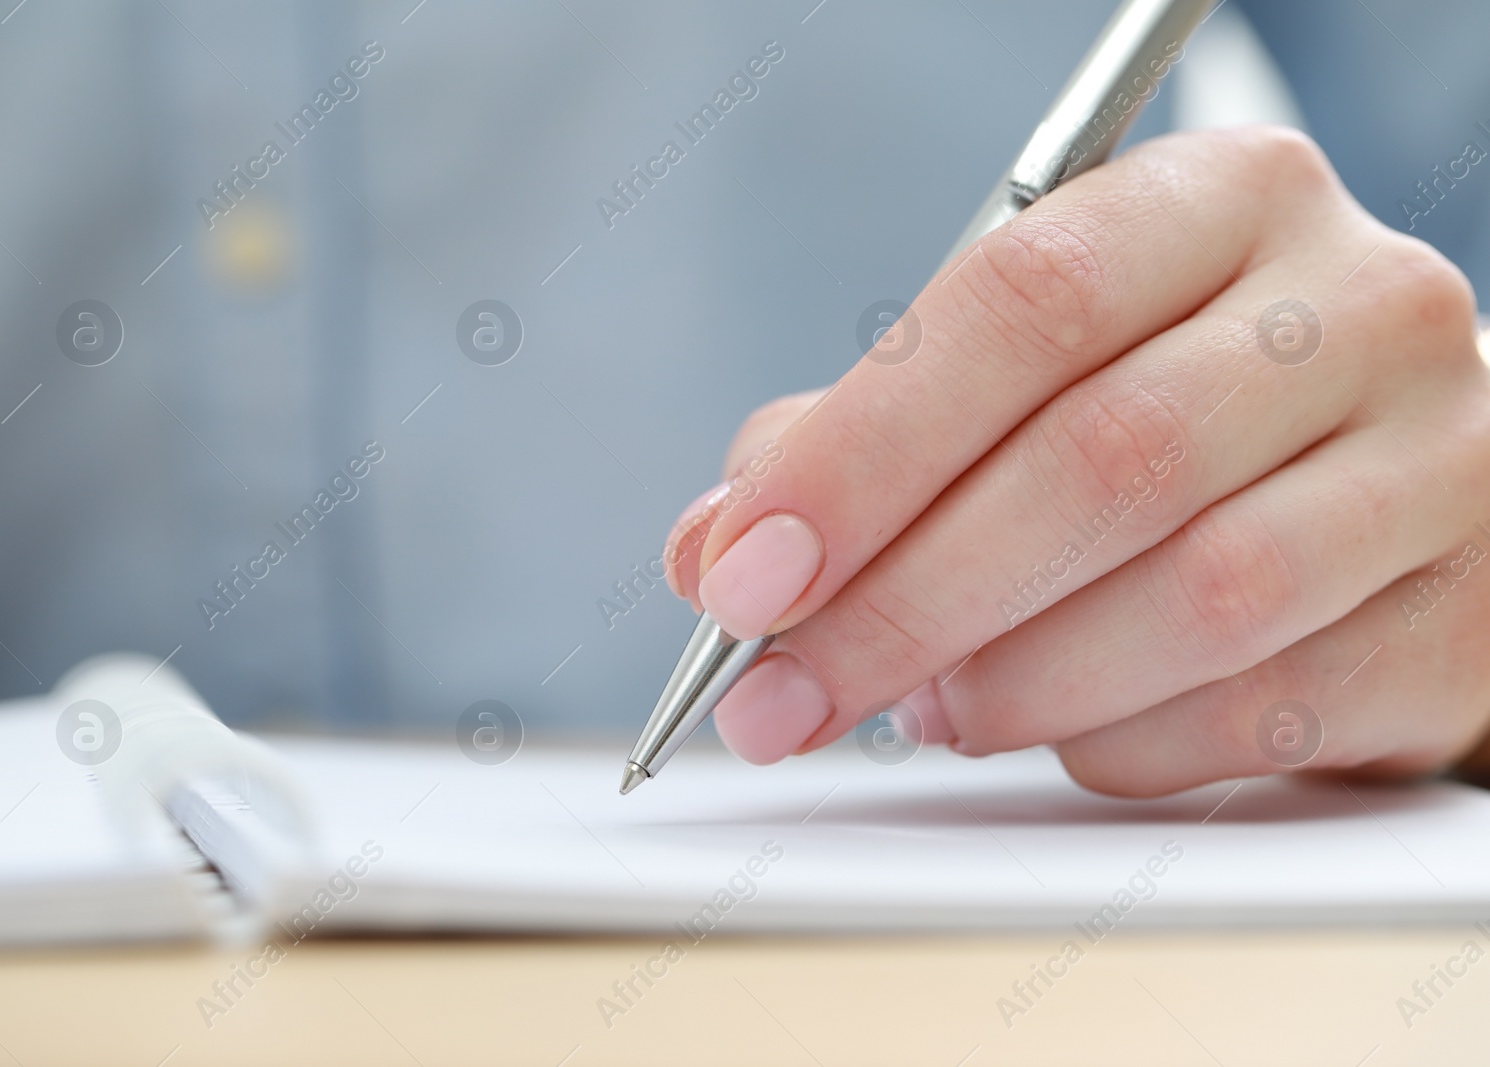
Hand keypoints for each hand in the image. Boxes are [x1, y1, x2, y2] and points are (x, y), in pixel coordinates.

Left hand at [663, 126, 1489, 796]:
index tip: (744, 571)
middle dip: (905, 602)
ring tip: (925, 707)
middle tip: (785, 693)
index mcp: (1221, 202)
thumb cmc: (1167, 416)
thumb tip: (716, 551)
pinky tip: (1059, 732)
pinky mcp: (1464, 617)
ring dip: (1014, 683)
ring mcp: (1438, 463)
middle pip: (1106, 461)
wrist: (1383, 481)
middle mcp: (1353, 306)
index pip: (1025, 301)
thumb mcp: (1015, 380)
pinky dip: (1121, 744)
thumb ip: (859, 444)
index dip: (863, 452)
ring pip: (1199, 599)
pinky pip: (1267, 710)